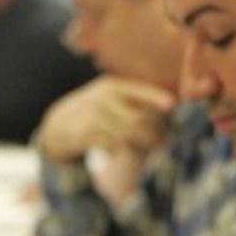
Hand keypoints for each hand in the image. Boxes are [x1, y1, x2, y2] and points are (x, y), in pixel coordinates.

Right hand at [36, 76, 175, 163]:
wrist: (62, 121)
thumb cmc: (100, 110)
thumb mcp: (114, 98)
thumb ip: (139, 101)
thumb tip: (173, 109)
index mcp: (113, 86)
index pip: (137, 90)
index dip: (155, 97)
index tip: (172, 104)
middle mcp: (102, 98)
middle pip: (135, 120)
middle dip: (153, 133)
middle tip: (162, 141)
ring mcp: (91, 115)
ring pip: (125, 136)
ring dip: (140, 145)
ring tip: (147, 146)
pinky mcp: (84, 133)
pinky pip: (111, 146)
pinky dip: (119, 150)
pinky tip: (118, 149)